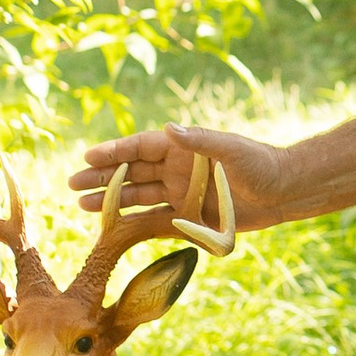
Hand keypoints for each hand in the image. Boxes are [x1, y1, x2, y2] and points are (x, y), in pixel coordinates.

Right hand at [70, 123, 290, 231]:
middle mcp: (177, 169)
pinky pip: (155, 220)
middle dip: (102, 178)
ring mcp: (181, 193)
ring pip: (138, 196)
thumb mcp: (231, 150)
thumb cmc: (260, 164)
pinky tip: (112, 228)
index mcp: (183, 148)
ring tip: (82, 206)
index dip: (113, 152)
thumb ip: (200, 141)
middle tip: (72, 185)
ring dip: (112, 200)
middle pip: (132, 172)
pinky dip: (133, 223)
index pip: (140, 148)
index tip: (87, 157)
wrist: (283, 193)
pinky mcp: (189, 216)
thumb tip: (170, 128)